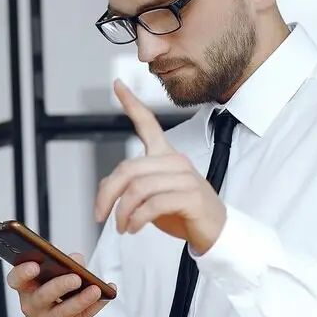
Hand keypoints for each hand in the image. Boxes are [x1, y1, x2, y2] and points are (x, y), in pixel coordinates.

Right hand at [6, 253, 112, 316]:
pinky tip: (109, 292)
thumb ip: (60, 265)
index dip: (22, 273)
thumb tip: (76, 259)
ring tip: (95, 289)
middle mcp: (33, 306)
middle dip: (59, 286)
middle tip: (75, 277)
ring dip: (81, 299)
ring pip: (64, 311)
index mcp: (26, 289)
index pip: (16, 280)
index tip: (34, 265)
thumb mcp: (47, 280)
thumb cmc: (49, 297)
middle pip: (42, 297)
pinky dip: (98, 304)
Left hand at [93, 79, 226, 253]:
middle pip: (128, 169)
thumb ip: (130, 186)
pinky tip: (134, 227)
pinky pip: (153, 204)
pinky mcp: (191, 197)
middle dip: (107, 195)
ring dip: (122, 212)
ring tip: (122, 226)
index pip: (148, 124)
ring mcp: (185, 177)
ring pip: (138, 188)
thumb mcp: (151, 196)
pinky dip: (137, 219)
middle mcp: (176, 161)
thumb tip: (105, 187)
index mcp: (166, 156)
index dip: (131, 104)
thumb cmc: (183, 212)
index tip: (118, 85)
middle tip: (100, 215)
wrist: (215, 231)